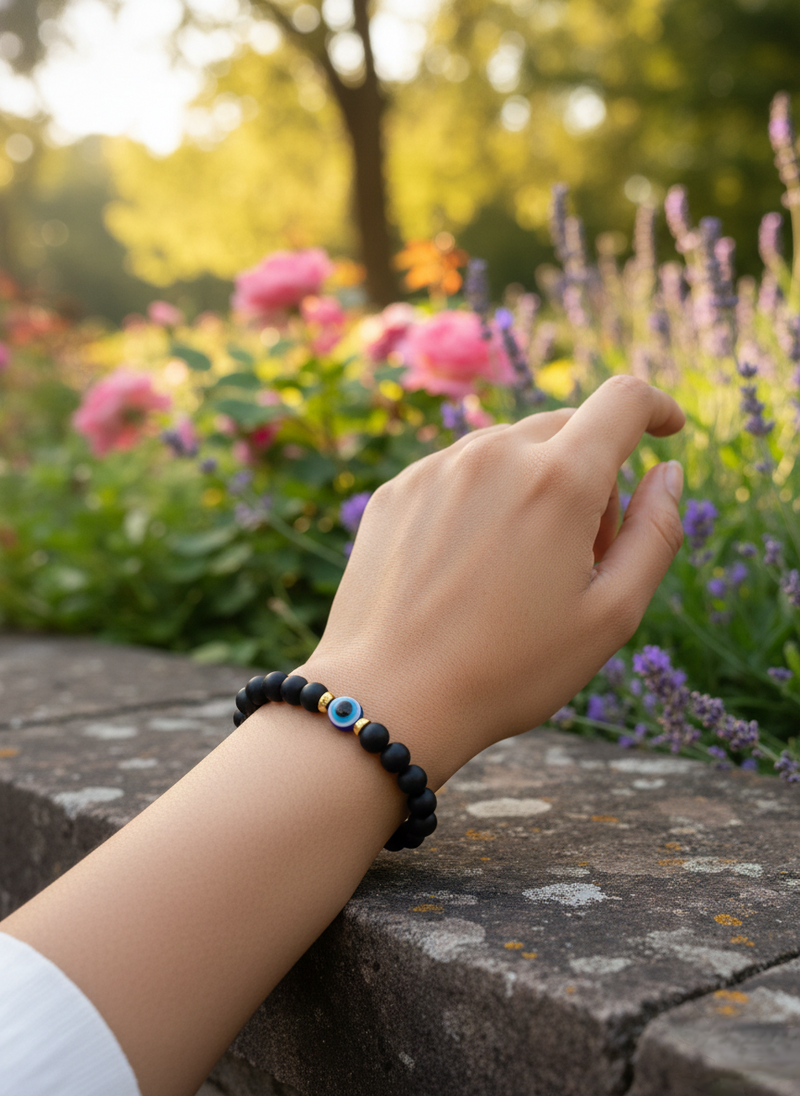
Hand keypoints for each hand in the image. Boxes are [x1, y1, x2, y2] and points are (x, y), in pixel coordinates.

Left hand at [298, 376, 684, 786]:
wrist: (389, 700)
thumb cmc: (509, 670)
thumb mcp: (610, 616)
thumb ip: (655, 533)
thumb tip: (668, 473)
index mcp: (557, 480)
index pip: (623, 402)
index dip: (656, 407)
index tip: (667, 429)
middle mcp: (493, 454)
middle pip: (566, 428)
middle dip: (592, 473)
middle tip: (581, 554)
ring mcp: (435, 469)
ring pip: (509, 450)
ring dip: (533, 485)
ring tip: (518, 570)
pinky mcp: (395, 491)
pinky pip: (457, 473)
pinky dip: (481, 499)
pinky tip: (467, 568)